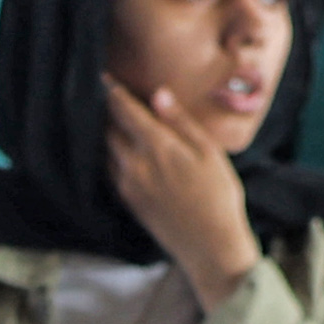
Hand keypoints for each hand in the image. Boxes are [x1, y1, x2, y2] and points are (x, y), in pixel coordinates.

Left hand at [99, 70, 260, 294]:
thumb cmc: (219, 196)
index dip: (113, 92)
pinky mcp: (128, 201)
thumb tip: (158, 94)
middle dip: (109, 111)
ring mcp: (128, 185)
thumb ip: (181, 122)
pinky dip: (112, 155)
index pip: (125, 111)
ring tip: (114, 119)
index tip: (104, 77)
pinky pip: (111, 170)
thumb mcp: (209, 153)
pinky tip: (121, 151)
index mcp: (158, 147)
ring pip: (107, 150)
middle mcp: (135, 165)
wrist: (209, 246)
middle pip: (110, 129)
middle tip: (110, 96)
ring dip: (108, 133)